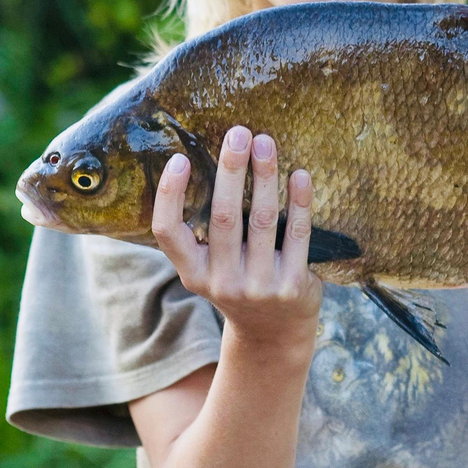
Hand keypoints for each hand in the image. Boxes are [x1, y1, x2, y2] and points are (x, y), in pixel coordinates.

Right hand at [151, 126, 322, 348]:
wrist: (275, 334)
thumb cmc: (240, 285)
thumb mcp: (211, 270)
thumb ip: (206, 234)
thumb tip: (215, 165)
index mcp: (194, 274)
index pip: (168, 232)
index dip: (169, 194)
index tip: (179, 158)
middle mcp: (222, 282)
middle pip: (222, 216)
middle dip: (231, 169)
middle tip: (239, 133)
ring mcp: (259, 285)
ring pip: (262, 219)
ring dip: (265, 175)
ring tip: (266, 143)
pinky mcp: (292, 285)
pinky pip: (297, 233)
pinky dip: (299, 201)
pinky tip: (300, 175)